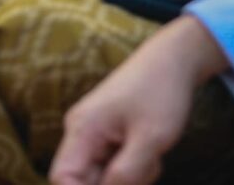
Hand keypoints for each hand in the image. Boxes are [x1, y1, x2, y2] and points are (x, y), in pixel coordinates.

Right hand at [48, 18, 225, 184]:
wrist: (171, 62)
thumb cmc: (160, 94)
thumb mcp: (151, 139)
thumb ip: (128, 173)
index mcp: (82, 131)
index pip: (62, 177)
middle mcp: (80, 133)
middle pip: (85, 179)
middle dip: (117, 184)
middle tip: (146, 166)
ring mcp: (93, 134)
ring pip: (104, 176)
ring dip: (130, 177)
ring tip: (153, 156)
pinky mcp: (108, 136)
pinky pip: (115, 166)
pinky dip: (135, 169)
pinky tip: (151, 153)